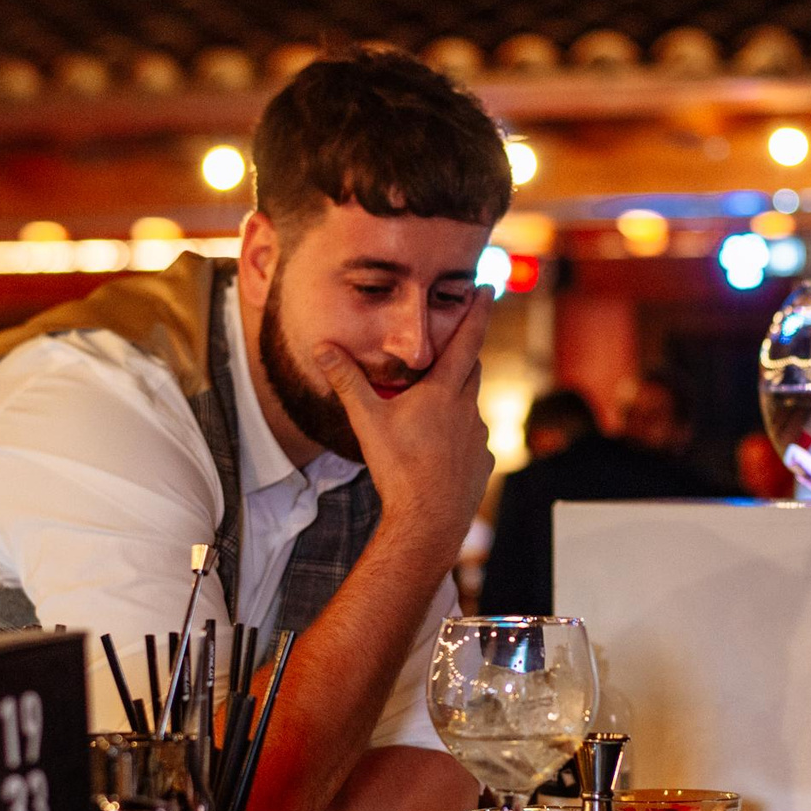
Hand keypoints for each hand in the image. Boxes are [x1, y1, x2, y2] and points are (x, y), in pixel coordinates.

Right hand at [314, 294, 494, 562]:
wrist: (428, 521)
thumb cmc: (399, 469)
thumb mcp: (367, 421)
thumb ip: (347, 381)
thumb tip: (323, 348)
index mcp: (444, 392)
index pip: (467, 340)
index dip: (477, 312)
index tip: (488, 289)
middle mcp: (469, 409)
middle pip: (471, 369)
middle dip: (463, 354)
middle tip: (453, 345)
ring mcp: (480, 437)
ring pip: (472, 406)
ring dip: (458, 399)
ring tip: (434, 408)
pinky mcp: (484, 462)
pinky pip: (474, 440)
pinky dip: (461, 435)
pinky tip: (442, 448)